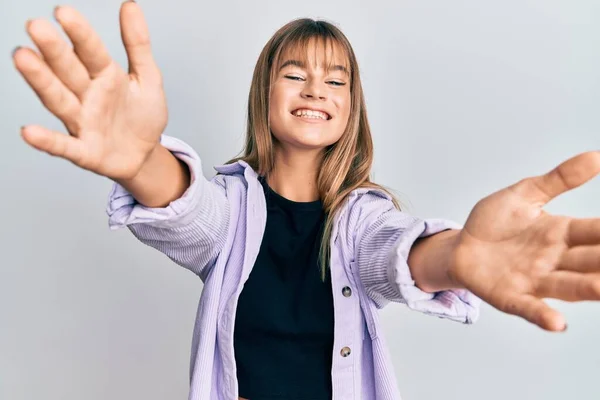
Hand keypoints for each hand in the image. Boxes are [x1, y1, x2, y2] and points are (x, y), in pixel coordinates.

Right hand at [12, 2, 166, 180]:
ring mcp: (83, 123)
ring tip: (22, 58)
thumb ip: (138, 45)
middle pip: (68, 71)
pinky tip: (29, 131)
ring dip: (41, 81)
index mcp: (105, 76)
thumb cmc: (142, 116)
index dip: (80, 33)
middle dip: (54, 51)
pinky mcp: (84, 152)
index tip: (63, 12)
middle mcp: (87, 96)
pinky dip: (48, 141)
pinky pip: (64, 146)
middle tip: (36, 26)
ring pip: (59, 100)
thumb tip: (130, 4)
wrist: (145, 155)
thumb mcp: (148, 78)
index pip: (90, 51)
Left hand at [450, 150, 599, 331]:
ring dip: (588, 289)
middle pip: (591, 262)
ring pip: (568, 286)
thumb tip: (596, 156)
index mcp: (562, 233)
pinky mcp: (509, 295)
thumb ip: (559, 179)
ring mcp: (533, 280)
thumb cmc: (493, 222)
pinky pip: (528, 307)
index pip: (597, 232)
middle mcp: (554, 259)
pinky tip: (557, 323)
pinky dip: (542, 315)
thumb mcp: (526, 194)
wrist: (459, 245)